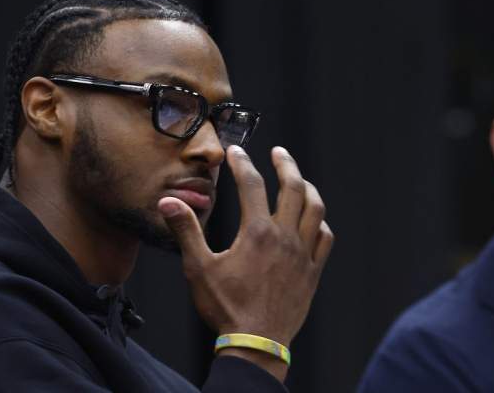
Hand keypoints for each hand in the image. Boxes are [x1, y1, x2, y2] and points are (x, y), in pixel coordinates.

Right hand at [157, 146, 332, 377]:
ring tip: (300, 179)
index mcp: (256, 232)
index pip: (251, 185)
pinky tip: (314, 220)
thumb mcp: (198, 268)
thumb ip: (186, 231)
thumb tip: (168, 202)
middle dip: (285, 164)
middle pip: (293, 188)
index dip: (242, 163)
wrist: (256, 342)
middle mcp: (284, 237)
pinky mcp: (313, 271)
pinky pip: (325, 239)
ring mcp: (303, 254)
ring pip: (315, 209)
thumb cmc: (226, 307)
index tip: (235, 151)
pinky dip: (320, 223)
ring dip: (308, 188)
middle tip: (278, 152)